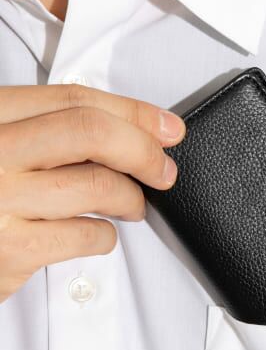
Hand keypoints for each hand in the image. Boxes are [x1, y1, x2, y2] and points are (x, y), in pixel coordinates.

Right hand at [0, 83, 185, 302]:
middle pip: (90, 132)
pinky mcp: (11, 248)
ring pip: (97, 185)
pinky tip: (99, 235)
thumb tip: (133, 130)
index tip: (166, 127)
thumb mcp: (6, 148)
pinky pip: (86, 235)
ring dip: (131, 199)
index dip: (132, 111)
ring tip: (132, 206)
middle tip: (163, 171)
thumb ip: (49, 133)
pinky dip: (106, 237)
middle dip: (143, 150)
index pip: (73, 100)